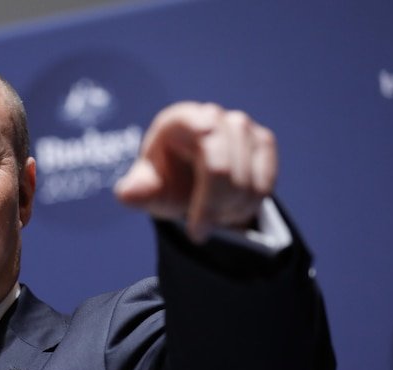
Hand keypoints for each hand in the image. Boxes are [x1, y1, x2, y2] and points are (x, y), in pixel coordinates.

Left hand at [114, 102, 277, 242]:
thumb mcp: (148, 188)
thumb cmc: (163, 180)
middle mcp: (214, 116)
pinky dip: (251, 205)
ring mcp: (242, 127)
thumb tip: (125, 194)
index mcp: (182, 119)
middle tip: (202, 231)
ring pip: (252, 180)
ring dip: (235, 210)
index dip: (207, 196)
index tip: (196, 231)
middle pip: (230, 169)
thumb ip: (138, 191)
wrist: (183, 180)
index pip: (207, 148)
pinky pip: (266, 181)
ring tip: (214, 218)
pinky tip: (232, 211)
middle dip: (218, 209)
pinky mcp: (261, 142)